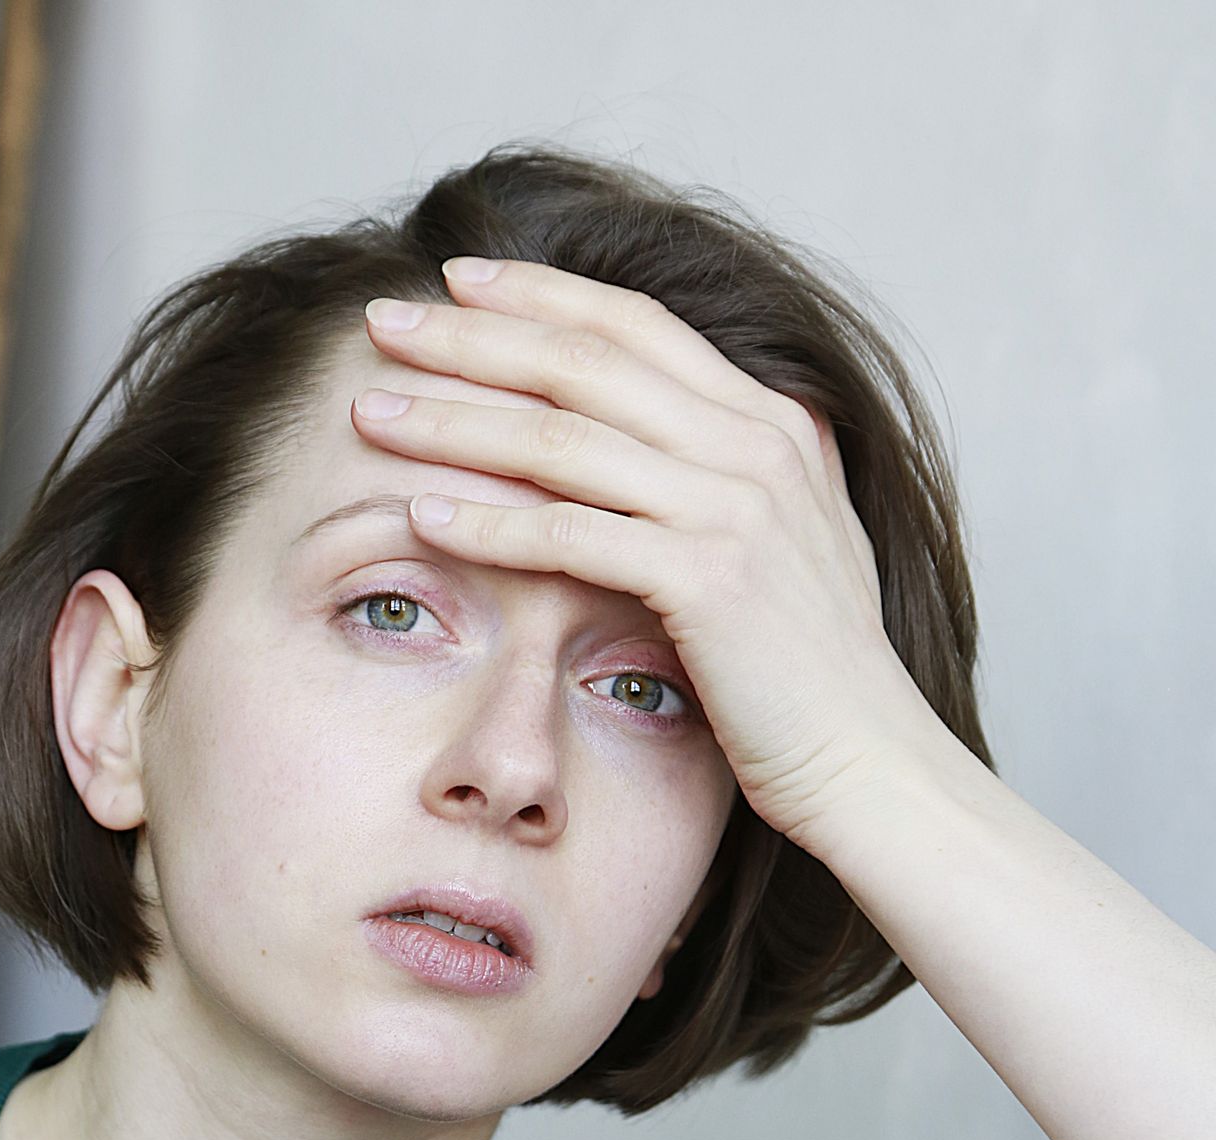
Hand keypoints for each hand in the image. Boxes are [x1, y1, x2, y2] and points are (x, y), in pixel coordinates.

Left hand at [353, 256, 944, 851]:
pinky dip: (489, 522)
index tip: (457, 280)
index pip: (637, 326)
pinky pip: (571, 535)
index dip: (541, 294)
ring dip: (455, 420)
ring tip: (370, 412)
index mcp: (772, 423)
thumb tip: (665, 449)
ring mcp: (735, 508)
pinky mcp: (708, 579)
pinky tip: (422, 514)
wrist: (871, 759)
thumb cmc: (812, 674)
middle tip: (382, 320)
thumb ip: (732, 481)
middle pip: (584, 363)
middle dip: (471, 335)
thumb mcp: (787, 545)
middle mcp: (756, 445)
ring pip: (562, 441)